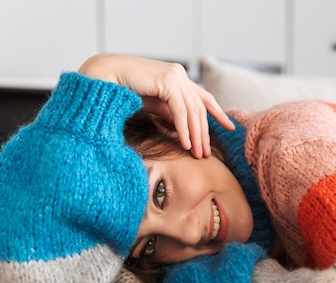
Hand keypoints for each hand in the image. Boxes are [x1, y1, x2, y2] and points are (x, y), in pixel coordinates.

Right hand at [78, 54, 234, 157]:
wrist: (105, 77)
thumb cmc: (126, 90)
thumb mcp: (154, 104)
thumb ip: (170, 113)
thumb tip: (184, 130)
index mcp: (179, 77)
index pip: (204, 97)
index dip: (218, 113)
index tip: (229, 127)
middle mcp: (180, 75)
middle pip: (200, 108)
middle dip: (204, 133)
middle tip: (206, 153)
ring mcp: (175, 76)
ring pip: (193, 111)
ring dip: (196, 135)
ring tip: (197, 154)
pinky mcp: (168, 81)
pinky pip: (181, 111)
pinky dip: (184, 130)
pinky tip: (186, 145)